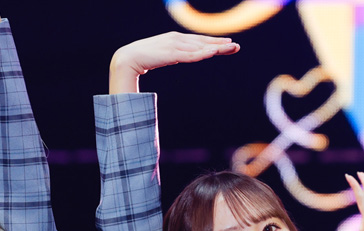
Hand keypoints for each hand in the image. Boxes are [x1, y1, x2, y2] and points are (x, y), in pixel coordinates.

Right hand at [110, 32, 238, 94]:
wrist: (127, 58)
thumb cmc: (142, 58)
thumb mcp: (162, 55)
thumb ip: (172, 55)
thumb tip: (178, 57)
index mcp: (175, 39)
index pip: (198, 41)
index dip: (213, 42)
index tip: (227, 43)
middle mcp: (177, 40)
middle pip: (203, 42)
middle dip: (220, 44)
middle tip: (236, 46)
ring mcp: (175, 46)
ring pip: (200, 47)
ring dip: (216, 48)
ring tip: (231, 48)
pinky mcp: (171, 54)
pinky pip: (191, 55)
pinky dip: (203, 53)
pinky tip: (213, 53)